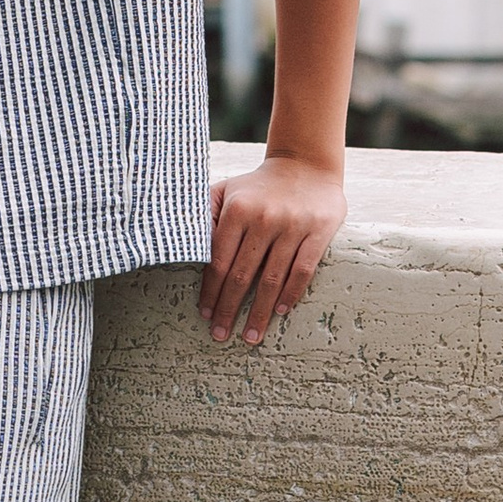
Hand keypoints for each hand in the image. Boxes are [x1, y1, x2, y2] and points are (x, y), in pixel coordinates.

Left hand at [201, 152, 345, 346]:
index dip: (210, 290)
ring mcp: (292, 226)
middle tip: (219, 335)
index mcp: (237, 211)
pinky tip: (280, 312)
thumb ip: (204, 214)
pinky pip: (303, 270)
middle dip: (228, 308)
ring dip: (259, 312)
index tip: (203, 314)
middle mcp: (263, 219)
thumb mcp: (226, 190)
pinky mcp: (318, 231)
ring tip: (250, 336)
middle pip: (242, 274)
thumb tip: (183, 247)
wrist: (305, 165)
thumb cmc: (258, 186)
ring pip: (272, 278)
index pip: (219, 260)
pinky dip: (291, 293)